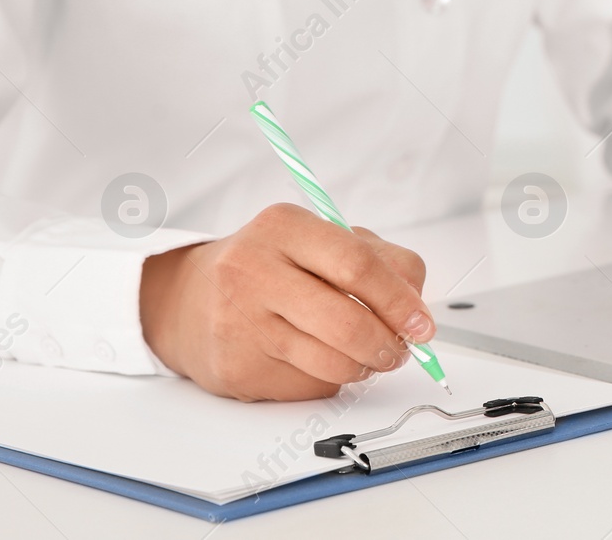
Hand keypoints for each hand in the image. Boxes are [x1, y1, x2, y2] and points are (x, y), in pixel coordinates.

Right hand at [139, 203, 433, 400]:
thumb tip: (417, 311)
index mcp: (285, 227)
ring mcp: (240, 323)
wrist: (188, 300)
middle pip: (347, 322)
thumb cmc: (271, 266)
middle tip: (401, 349)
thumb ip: (378, 261)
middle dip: (388, 344)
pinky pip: (309, 385)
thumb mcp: (319, 240)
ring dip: (365, 366)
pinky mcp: (237, 369)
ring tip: (365, 355)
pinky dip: (330, 378)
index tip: (423, 324)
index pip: (358, 266)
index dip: (400, 301)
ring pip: (333, 362)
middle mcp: (254, 271)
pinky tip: (316, 359)